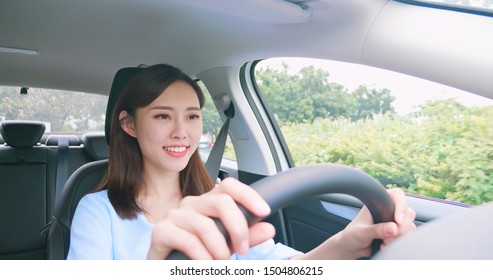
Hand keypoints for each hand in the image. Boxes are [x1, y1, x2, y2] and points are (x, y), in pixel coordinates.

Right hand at [147, 178, 274, 259]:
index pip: (229, 186)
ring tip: (221, 263)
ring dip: (219, 249)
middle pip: (221, 202)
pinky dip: (203, 257)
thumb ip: (247, 236)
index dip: (248, 195)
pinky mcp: (161, 231)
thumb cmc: (197, 254)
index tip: (264, 212)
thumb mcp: (227, 245)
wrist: (169, 268)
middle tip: (242, 250)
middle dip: (238, 228)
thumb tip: (268, 229)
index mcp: (209, 202)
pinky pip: (189, 240)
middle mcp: (192, 203)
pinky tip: (206, 265)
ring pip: (206, 225)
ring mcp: (175, 215)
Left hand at [335, 188, 416, 257]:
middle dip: (401, 227)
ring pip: (410, 225)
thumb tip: (393, 228)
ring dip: (400, 236)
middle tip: (387, 238)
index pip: (397, 195)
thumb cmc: (353, 235)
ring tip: (384, 242)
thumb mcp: (362, 233)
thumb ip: (376, 230)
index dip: (400, 206)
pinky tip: (386, 245)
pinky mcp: (398, 231)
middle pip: (408, 212)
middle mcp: (389, 208)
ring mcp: (395, 220)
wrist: (352, 247)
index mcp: (378, 201)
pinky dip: (400, 241)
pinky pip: (408, 235)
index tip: (397, 221)